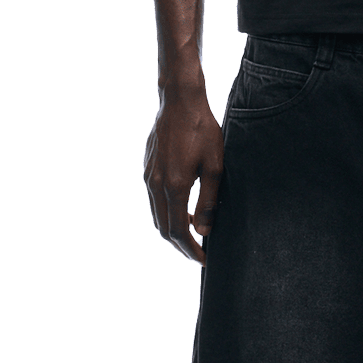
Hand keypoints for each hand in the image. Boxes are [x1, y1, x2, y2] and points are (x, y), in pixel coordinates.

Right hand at [142, 85, 223, 264]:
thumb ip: (210, 201)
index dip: (190, 250)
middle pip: (163, 228)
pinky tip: (185, 208)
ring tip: (195, 231)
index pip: (178, 231)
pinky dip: (168, 212)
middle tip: (199, 252)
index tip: (204, 260)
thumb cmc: (203, 131)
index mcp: (174, 187)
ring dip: (173, 228)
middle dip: (181, 245)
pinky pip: (154, 200)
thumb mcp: (215, 167)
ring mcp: (148, 176)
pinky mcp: (147, 169)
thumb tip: (205, 231)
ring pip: (156, 215)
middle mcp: (155, 185)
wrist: (179, 102)